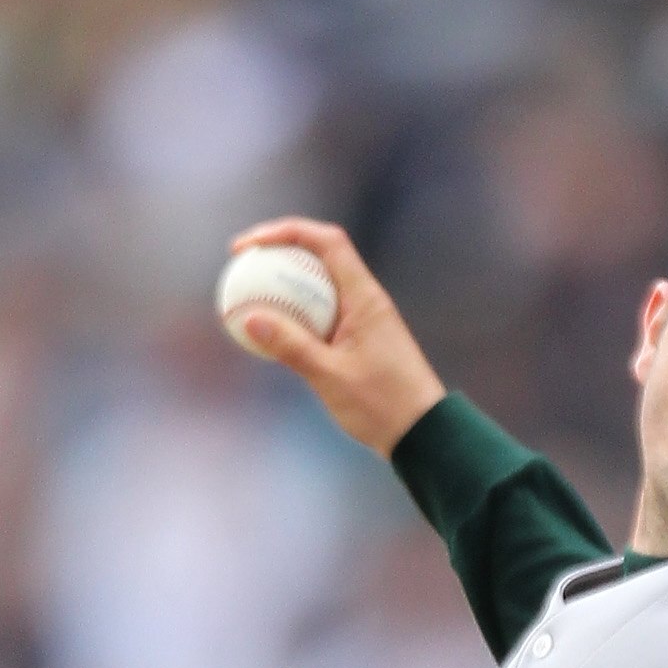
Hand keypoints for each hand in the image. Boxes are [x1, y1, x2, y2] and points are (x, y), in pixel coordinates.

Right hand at [225, 217, 443, 454]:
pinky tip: (276, 332)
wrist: (424, 435)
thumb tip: (250, 319)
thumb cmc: (384, 406)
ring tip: (252, 299)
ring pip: (320, 288)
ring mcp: (365, 320)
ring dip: (286, 287)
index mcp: (365, 297)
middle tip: (244, 269)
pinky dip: (299, 315)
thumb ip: (291, 346)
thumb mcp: (331, 377)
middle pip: (319, 258)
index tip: (250, 247)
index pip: (326, 241)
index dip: (285, 232)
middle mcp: (367, 300)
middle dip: (279, 256)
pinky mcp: (362, 340)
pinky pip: (324, 315)